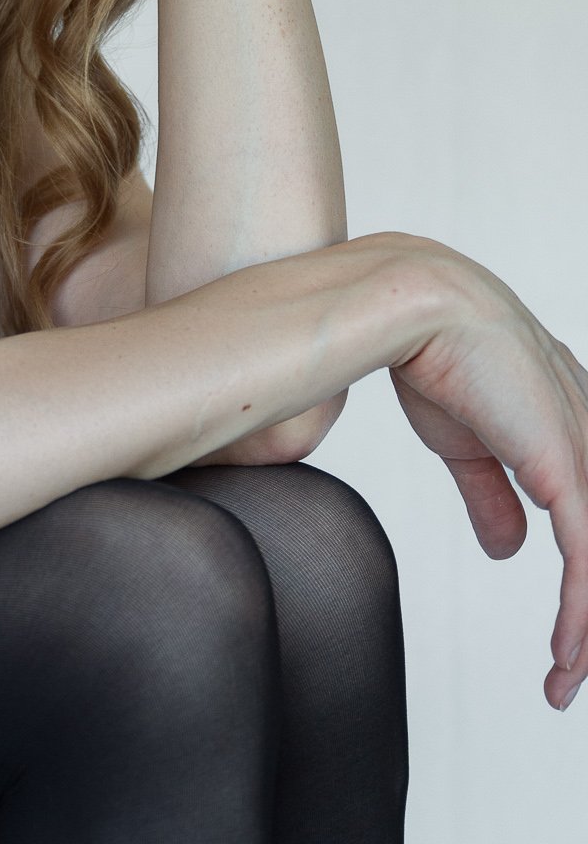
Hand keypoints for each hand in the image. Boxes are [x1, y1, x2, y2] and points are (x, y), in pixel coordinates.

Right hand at [389, 238, 587, 708]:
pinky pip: (586, 561)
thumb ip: (491, 496)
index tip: (569, 629)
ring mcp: (582, 454)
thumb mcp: (462, 443)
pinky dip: (579, 616)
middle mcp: (587, 439)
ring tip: (564, 679)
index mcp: (567, 424)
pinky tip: (567, 655)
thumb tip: (510, 551)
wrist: (415, 308)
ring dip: (587, 631)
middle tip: (572, 666)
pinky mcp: (566, 470)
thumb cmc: (431, 353)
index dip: (585, 576)